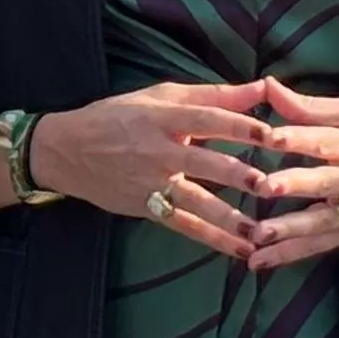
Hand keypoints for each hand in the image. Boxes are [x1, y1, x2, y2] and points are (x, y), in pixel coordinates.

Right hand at [0, 82, 278, 258]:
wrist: (67, 150)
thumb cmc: (120, 116)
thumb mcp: (162, 97)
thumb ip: (215, 95)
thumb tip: (263, 86)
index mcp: (163, 116)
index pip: (206, 119)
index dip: (238, 125)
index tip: (271, 133)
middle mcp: (158, 150)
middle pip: (203, 162)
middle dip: (236, 174)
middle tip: (269, 184)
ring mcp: (151, 182)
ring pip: (194, 200)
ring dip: (227, 217)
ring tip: (258, 231)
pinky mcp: (146, 207)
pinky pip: (184, 225)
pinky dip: (212, 240)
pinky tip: (240, 251)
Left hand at [242, 83, 338, 268]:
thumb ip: (311, 106)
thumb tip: (269, 86)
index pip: (325, 139)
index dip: (299, 137)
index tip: (270, 137)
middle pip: (324, 181)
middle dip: (295, 185)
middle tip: (265, 187)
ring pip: (319, 221)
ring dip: (289, 229)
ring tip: (258, 235)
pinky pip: (317, 246)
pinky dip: (288, 254)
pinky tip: (259, 261)